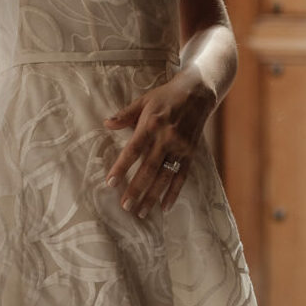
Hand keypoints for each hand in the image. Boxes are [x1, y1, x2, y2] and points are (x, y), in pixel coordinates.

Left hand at [103, 68, 215, 218]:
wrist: (198, 92)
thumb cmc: (166, 96)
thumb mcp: (144, 100)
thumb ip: (125, 115)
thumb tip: (106, 124)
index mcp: (151, 124)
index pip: (133, 150)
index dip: (122, 167)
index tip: (110, 183)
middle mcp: (166, 138)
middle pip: (149, 168)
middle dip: (136, 188)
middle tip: (125, 206)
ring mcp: (180, 147)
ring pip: (164, 177)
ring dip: (152, 196)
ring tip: (141, 212)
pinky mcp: (190, 153)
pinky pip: (182, 177)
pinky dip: (173, 193)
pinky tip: (165, 207)